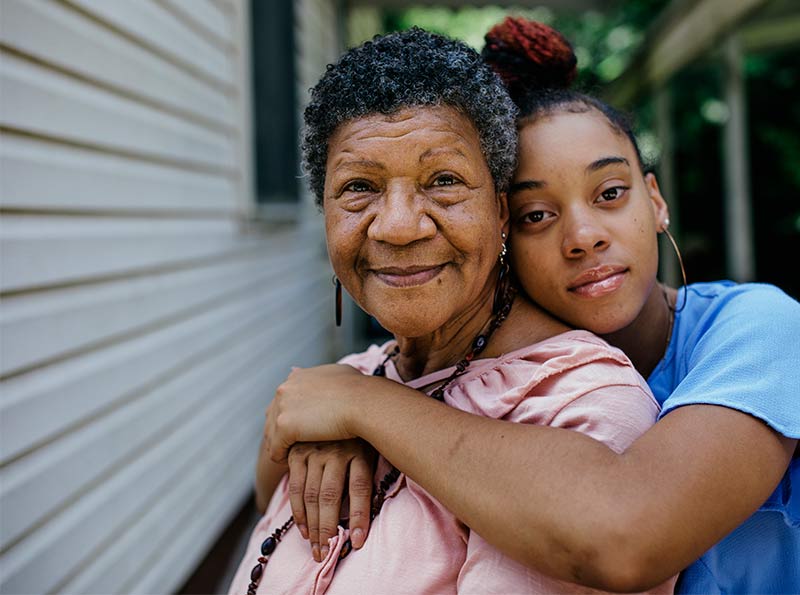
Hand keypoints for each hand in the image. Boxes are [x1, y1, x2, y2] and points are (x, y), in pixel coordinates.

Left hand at [265, 364, 367, 461]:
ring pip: (271, 433)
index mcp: (297, 377)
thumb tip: (328, 377)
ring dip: (279, 445)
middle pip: (272, 415)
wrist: (363, 402)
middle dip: (279, 431)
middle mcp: (286, 388)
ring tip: (287, 458)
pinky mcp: (285, 425)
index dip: (291, 416)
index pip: (283, 399)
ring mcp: (283, 406)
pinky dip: (280, 457)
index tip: (299, 428)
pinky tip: (287, 464)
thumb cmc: (360, 391)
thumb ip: (327, 378)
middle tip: (289, 446)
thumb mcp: (341, 375)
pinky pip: (275, 448)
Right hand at [287, 440, 376, 561]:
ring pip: (311, 495)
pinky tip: (304, 530)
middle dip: (328, 530)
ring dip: (313, 527)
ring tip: (317, 550)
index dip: (359, 516)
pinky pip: (295, 487)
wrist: (341, 406)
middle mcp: (336, 451)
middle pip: (331, 496)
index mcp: (359, 451)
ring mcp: (314, 451)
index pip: (360, 487)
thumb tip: (367, 514)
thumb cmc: (361, 437)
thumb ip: (368, 476)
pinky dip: (298, 512)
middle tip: (327, 555)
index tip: (357, 542)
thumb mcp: (373, 449)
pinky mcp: (297, 452)